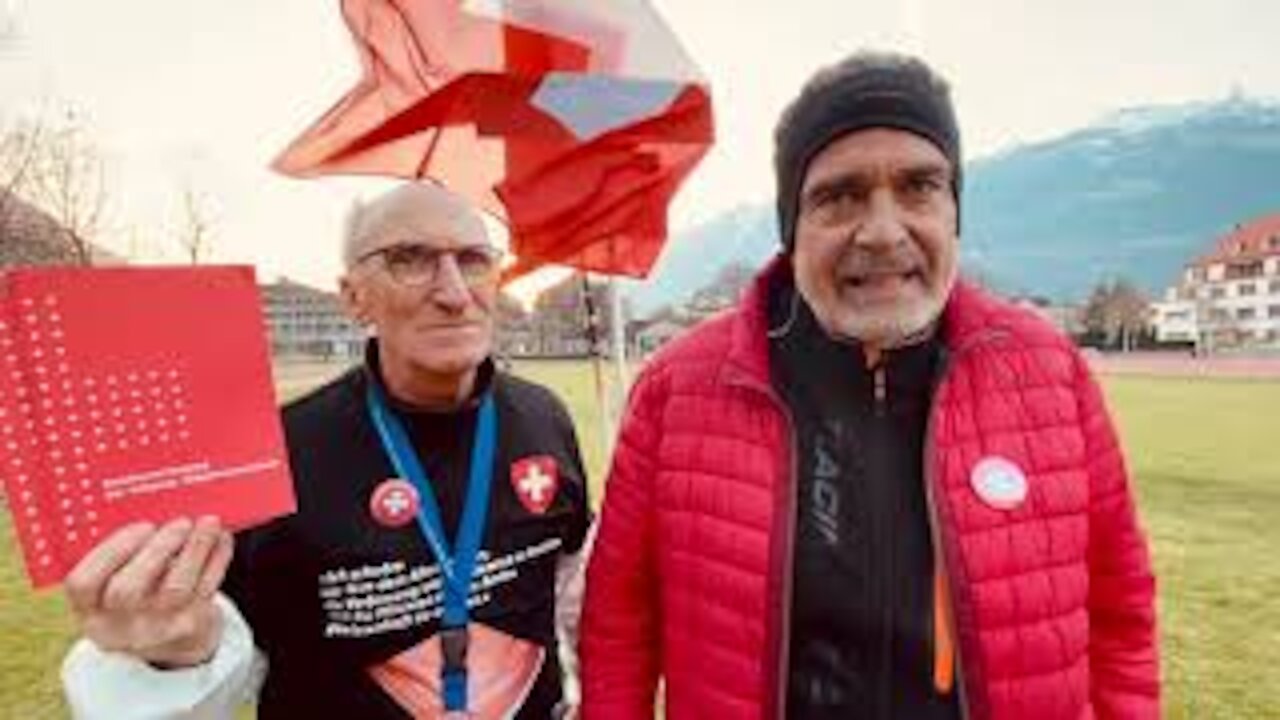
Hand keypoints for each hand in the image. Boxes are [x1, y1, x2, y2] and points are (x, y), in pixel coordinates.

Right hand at [64, 516, 233, 668]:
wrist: (173, 643)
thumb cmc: (141, 597)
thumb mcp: (117, 585)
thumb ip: (123, 555)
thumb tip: (155, 507)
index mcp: (91, 610)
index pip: (83, 584)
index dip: (110, 551)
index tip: (140, 527)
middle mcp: (118, 625)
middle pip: (129, 589)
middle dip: (157, 549)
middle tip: (179, 523)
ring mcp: (156, 630)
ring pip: (176, 588)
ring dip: (195, 548)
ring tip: (207, 523)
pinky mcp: (191, 626)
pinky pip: (206, 589)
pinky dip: (217, 559)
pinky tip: (221, 538)